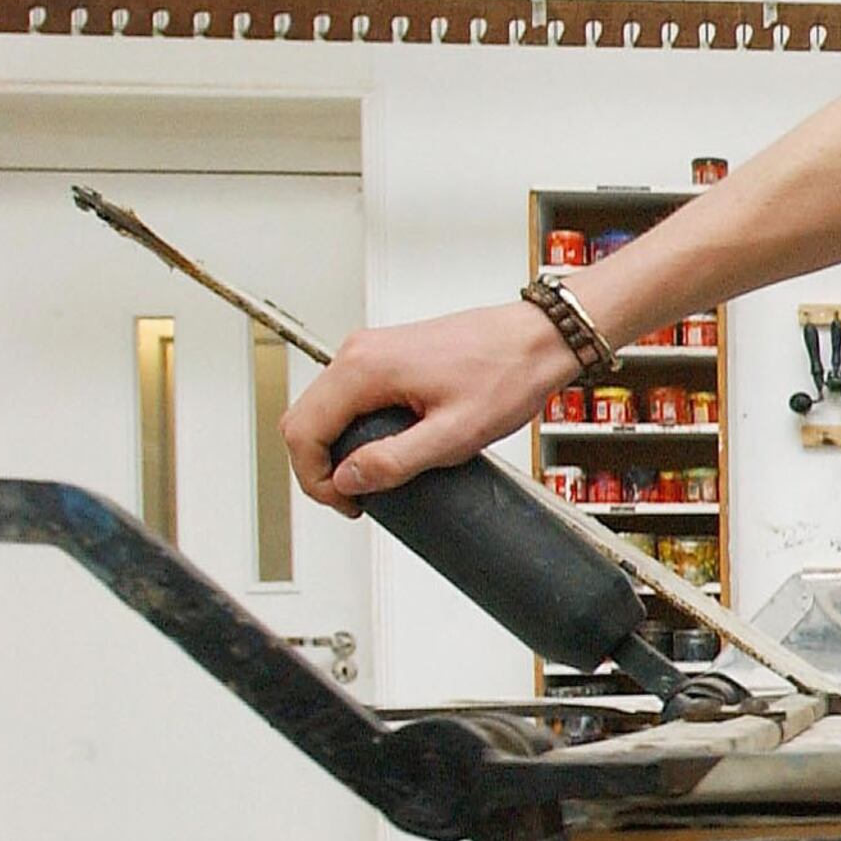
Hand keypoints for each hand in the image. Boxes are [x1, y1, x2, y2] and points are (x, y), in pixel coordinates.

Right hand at [283, 301, 574, 514]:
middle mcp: (358, 352)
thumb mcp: (454, 434)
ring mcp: (370, 350)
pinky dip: (353, 426)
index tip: (344, 502)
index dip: (314, 477)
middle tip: (355, 497)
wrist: (538, 339)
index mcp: (364, 368)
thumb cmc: (508, 374)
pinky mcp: (387, 355)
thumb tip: (348, 480)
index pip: (302, 431)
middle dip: (319, 465)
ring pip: (324, 407)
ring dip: (336, 446)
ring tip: (370, 477)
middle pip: (304, 419)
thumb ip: (395, 461)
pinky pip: (349, 396)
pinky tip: (382, 447)